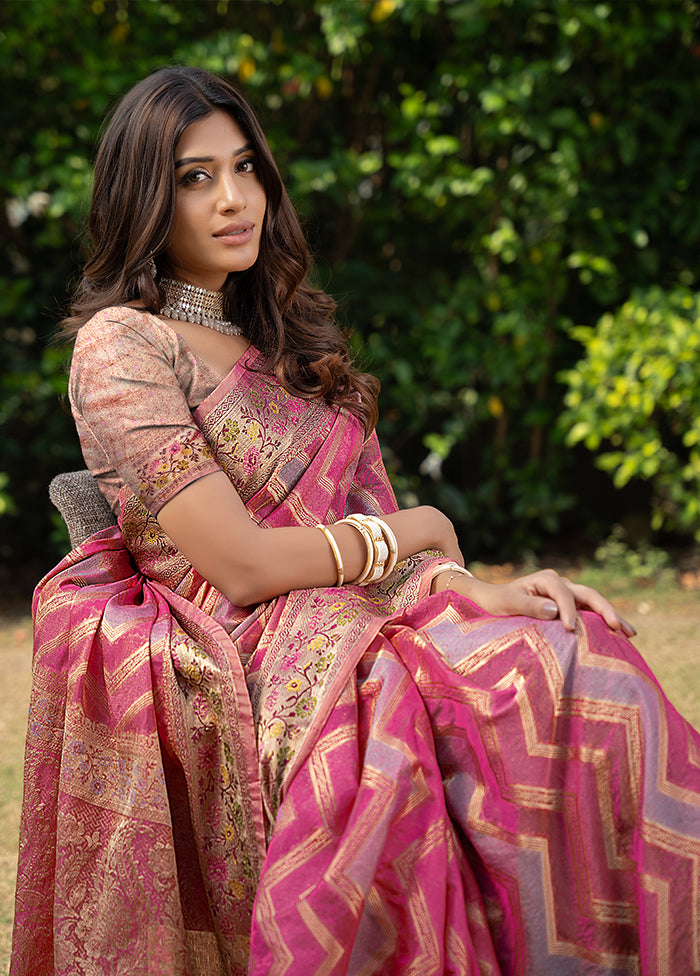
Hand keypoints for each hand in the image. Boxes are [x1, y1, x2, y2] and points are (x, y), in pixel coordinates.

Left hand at [435, 568, 635, 636]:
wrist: (493, 599)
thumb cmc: (498, 602)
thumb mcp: (508, 603)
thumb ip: (529, 606)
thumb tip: (555, 611)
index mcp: (546, 579)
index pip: (563, 594)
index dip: (569, 610)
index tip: (570, 629)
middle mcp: (560, 583)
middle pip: (588, 594)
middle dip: (606, 611)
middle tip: (620, 628)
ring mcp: (567, 593)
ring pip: (594, 603)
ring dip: (611, 616)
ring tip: (630, 633)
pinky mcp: (570, 605)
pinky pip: (589, 612)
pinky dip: (603, 622)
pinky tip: (618, 635)